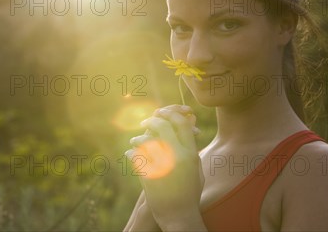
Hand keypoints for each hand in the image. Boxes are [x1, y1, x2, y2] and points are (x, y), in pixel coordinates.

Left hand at [126, 104, 204, 228]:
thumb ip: (192, 146)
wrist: (179, 215)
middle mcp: (176, 156)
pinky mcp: (148, 175)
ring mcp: (161, 165)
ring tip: (135, 140)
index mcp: (190, 153)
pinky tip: (130, 154)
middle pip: (162, 125)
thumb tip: (189, 122)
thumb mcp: (197, 169)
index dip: (172, 113)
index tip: (163, 113)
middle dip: (153, 120)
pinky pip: (135, 156)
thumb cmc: (190, 192)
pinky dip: (131, 153)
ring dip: (138, 138)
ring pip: (146, 140)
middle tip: (145, 122)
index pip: (181, 123)